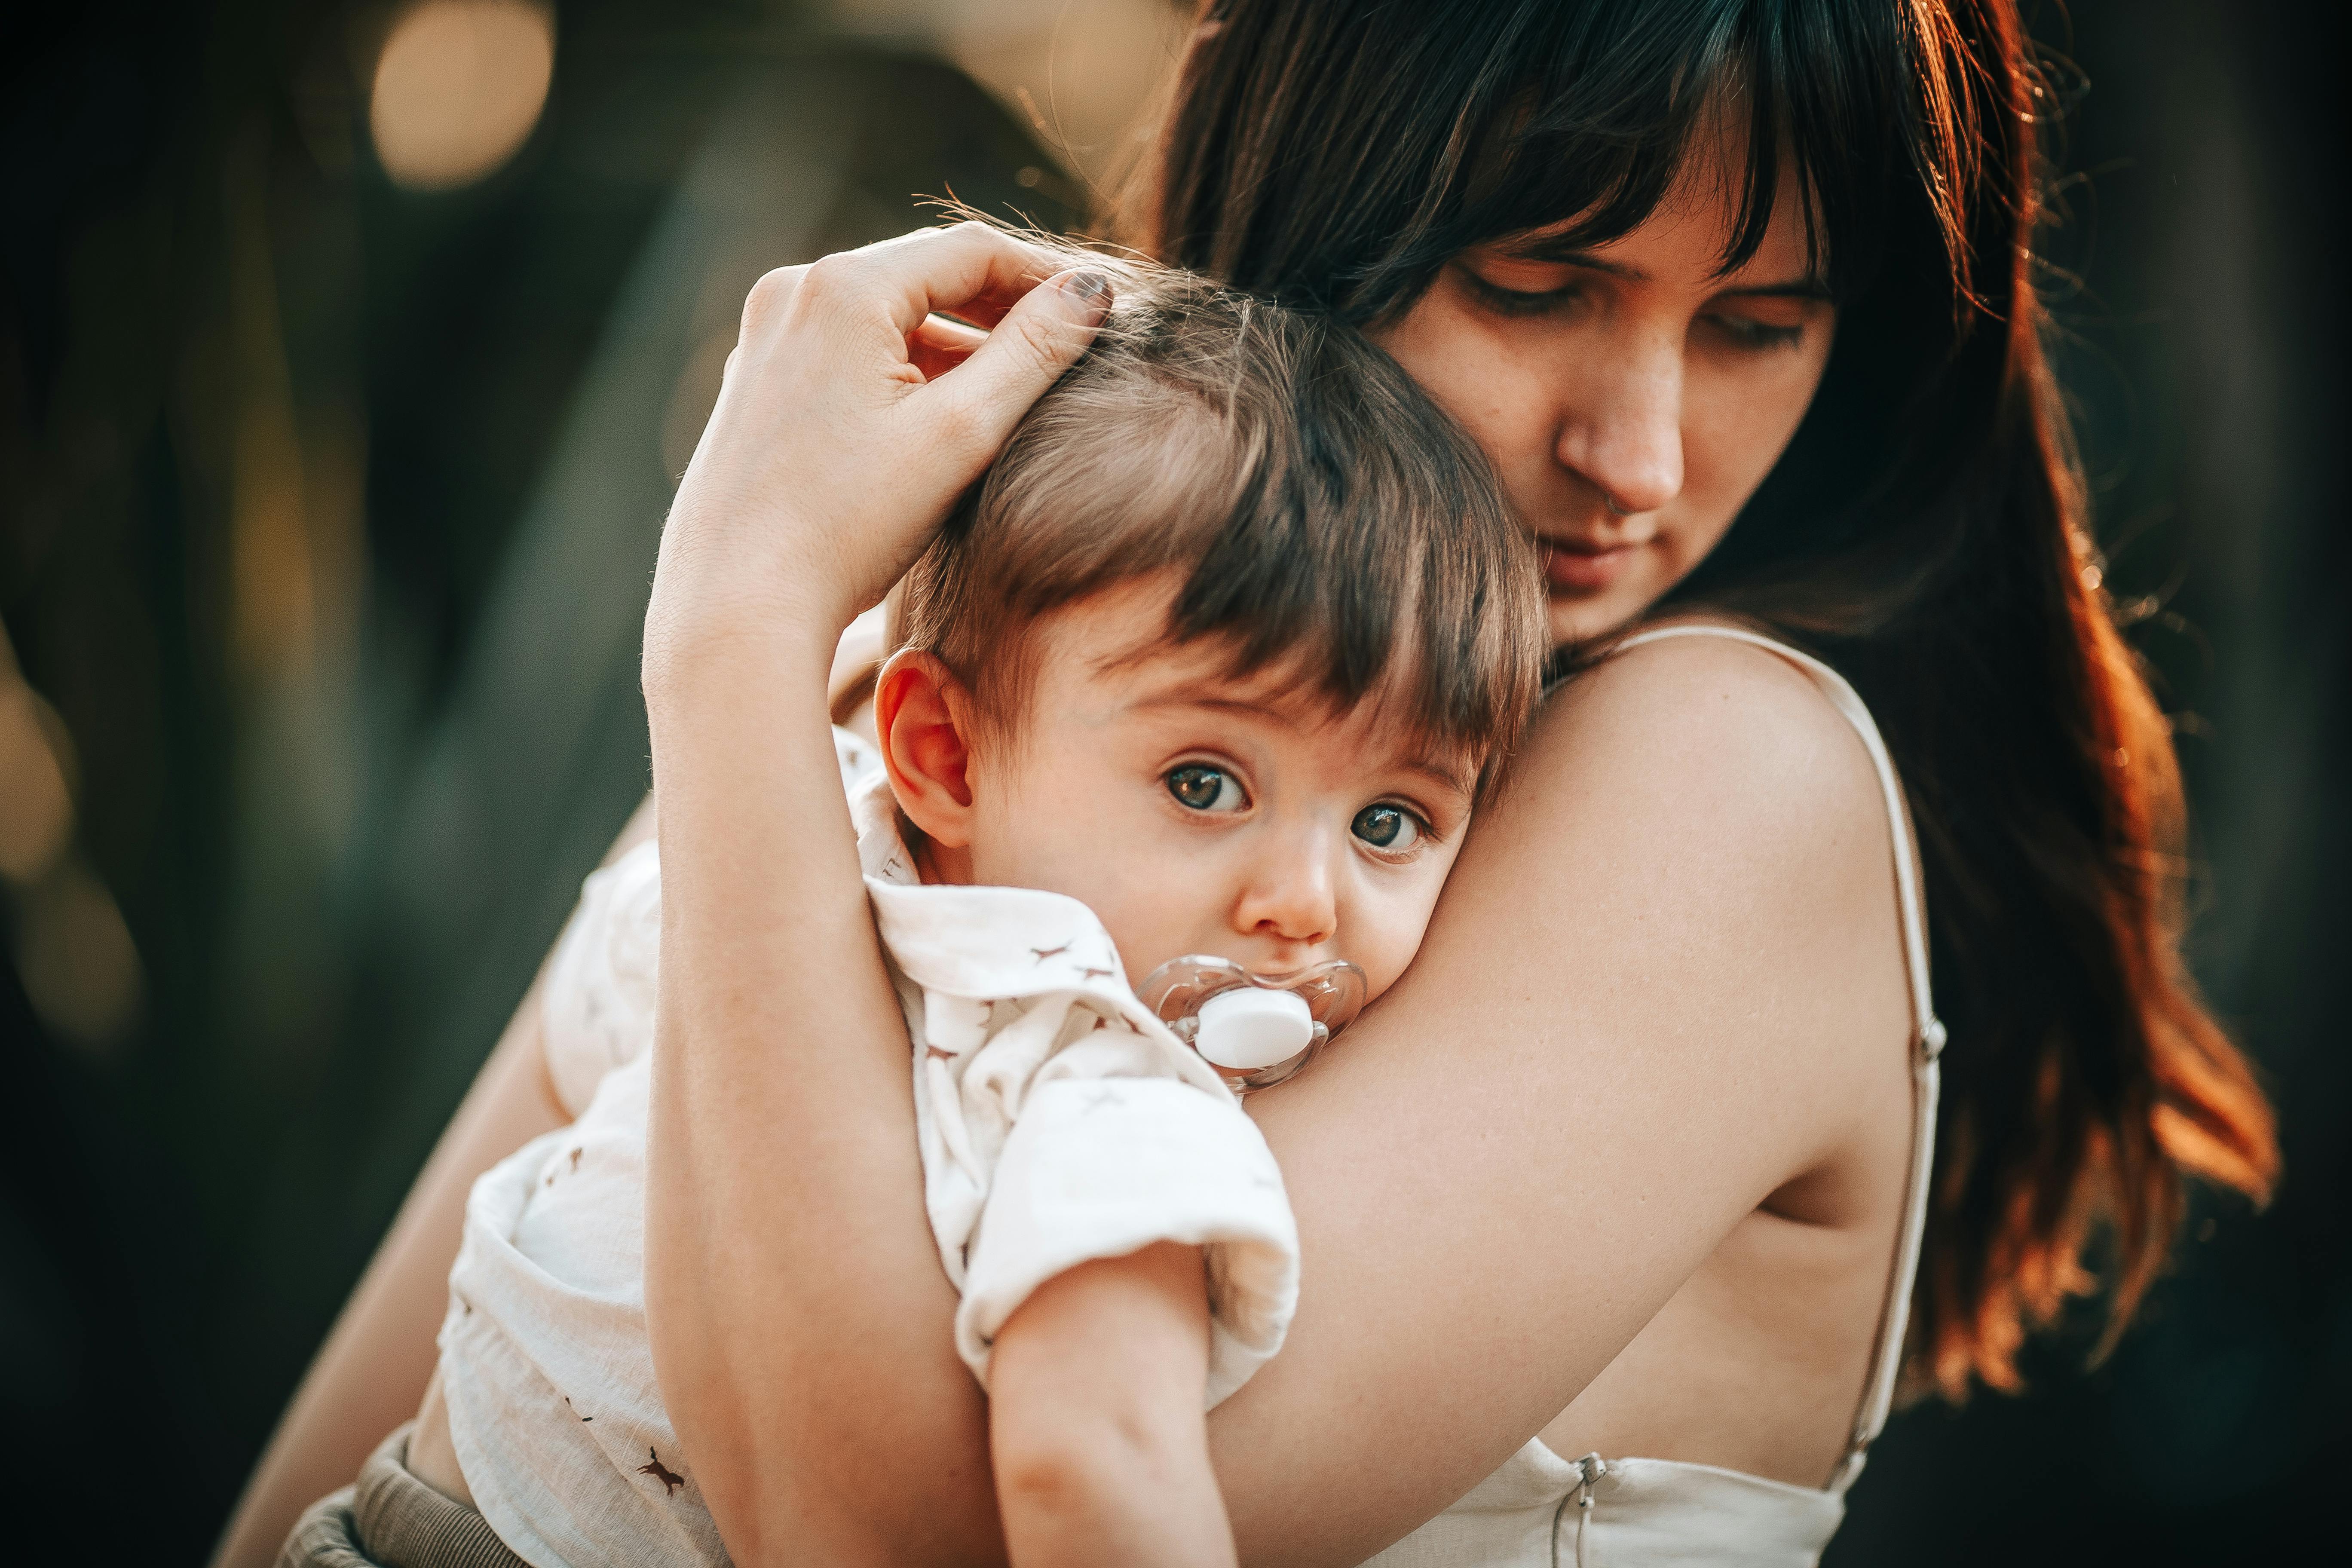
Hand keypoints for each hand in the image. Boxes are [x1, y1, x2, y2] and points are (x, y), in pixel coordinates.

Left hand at [643, 222, 1110, 697]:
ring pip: (888, 319)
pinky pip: (847, 354)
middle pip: (926, 276)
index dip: (1046, 276)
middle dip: (1002, 309)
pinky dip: (904, 372)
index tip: (1103, 312)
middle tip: (1070, 347)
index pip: (971, 250)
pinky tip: (941, 424)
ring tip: (1014, 395)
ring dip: (955, 346)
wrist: (737, 609)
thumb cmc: (848, 526)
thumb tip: (1090, 291)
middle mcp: (792, 295)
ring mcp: (764, 340)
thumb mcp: (961, 434)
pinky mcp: (755, 386)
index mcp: (842, 289)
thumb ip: (1033, 354)